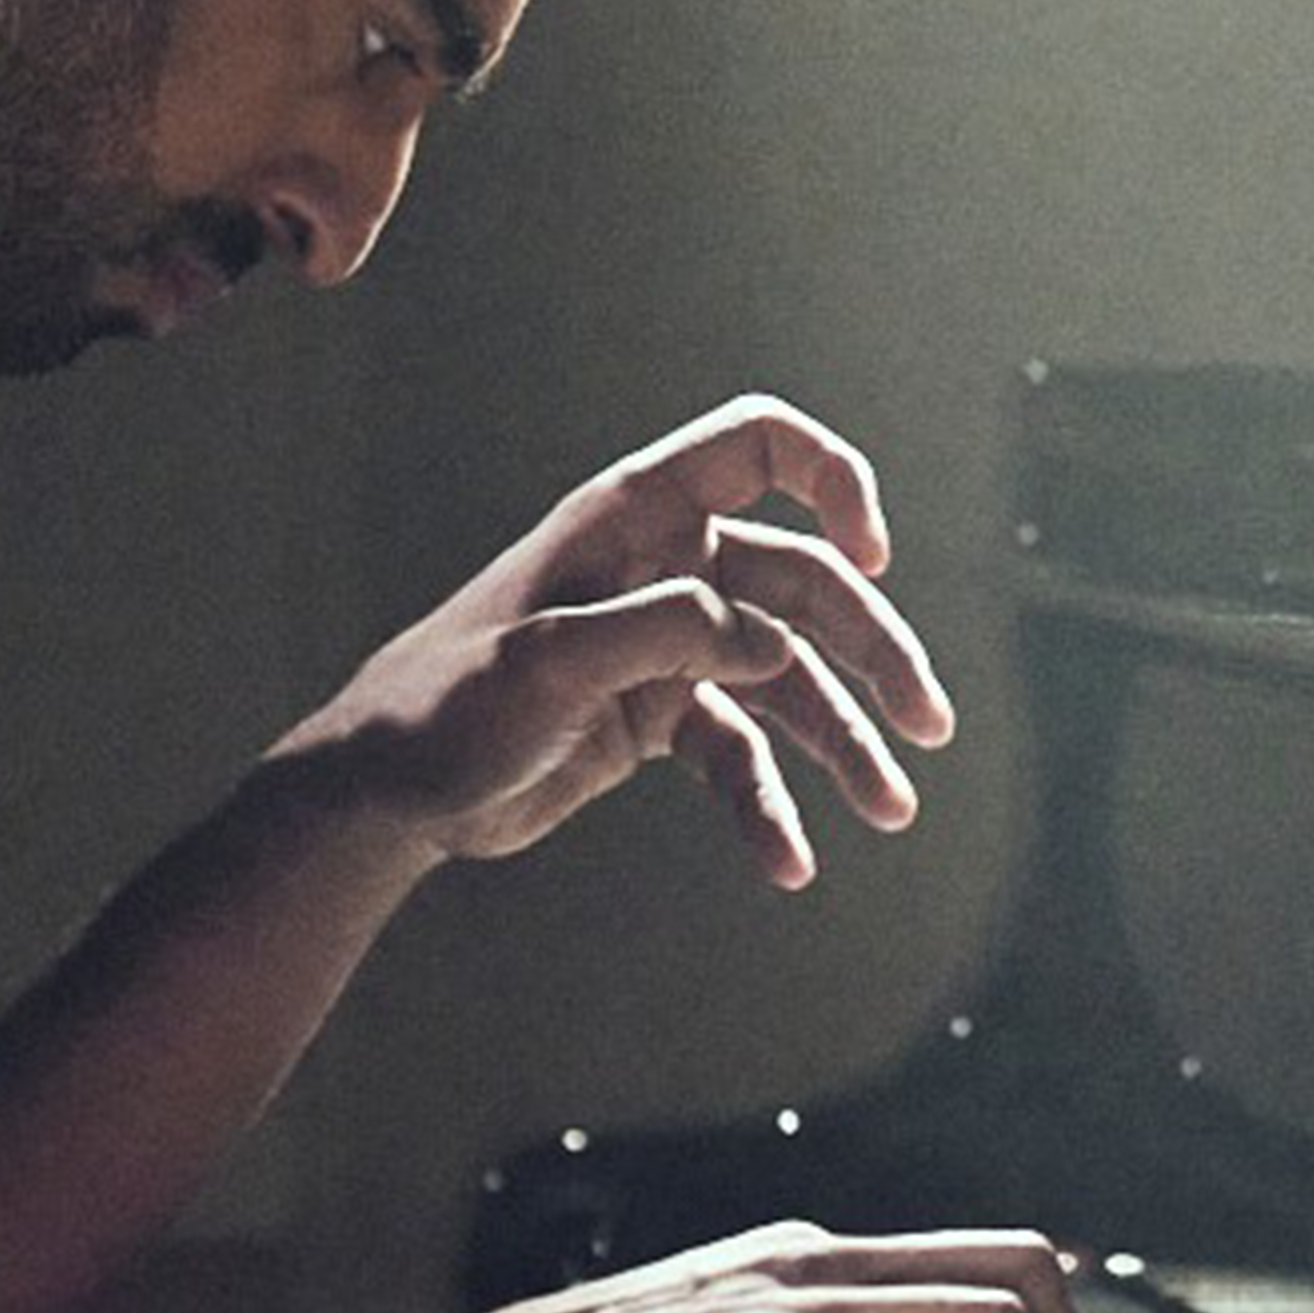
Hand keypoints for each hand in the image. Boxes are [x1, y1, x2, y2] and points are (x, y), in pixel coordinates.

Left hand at [258, 393, 960, 888]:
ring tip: (891, 811)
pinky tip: (789, 863)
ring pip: (786, 678)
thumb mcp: (547, 663)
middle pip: (805, 587)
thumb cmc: (445, 705)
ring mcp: (665, 645)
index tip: (875, 556)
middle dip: (872, 655)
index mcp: (634, 518)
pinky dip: (769, 804)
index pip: (759, 449)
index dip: (833, 481)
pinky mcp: (655, 718)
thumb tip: (766, 642)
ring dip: (844, 740)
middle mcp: (663, 569)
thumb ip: (661, 633)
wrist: (385, 792)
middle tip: (928, 728)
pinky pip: (739, 755)